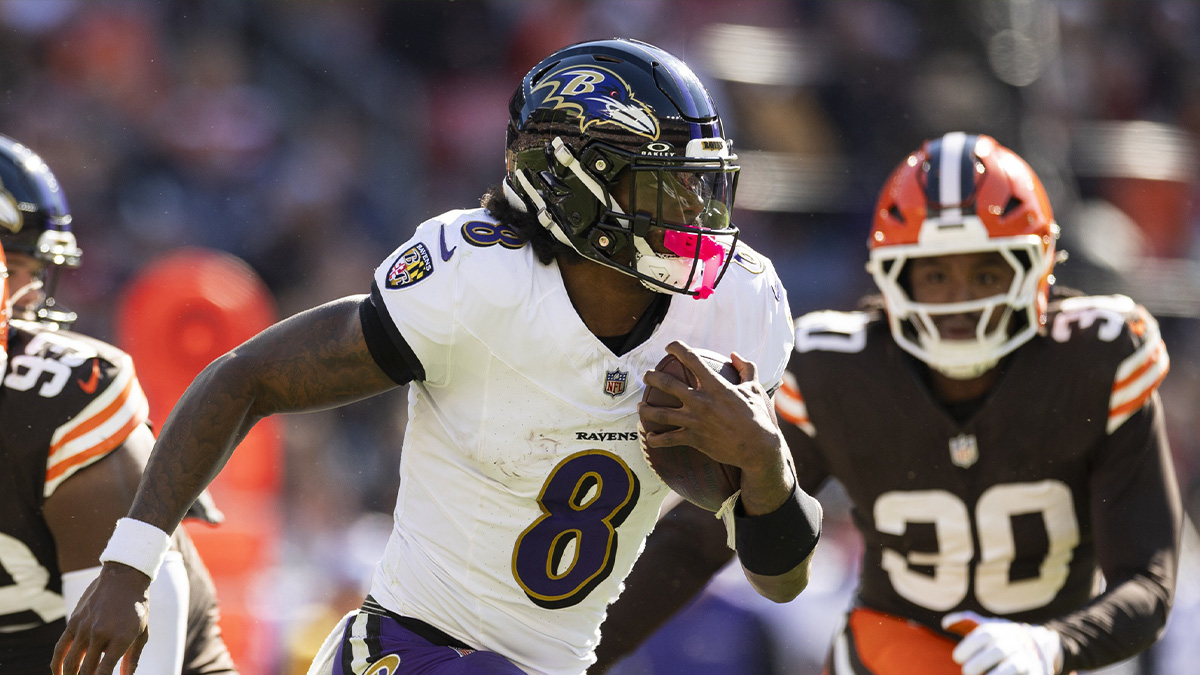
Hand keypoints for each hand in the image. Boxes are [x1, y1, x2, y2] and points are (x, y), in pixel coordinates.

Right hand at [53, 563, 151, 674]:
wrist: (124, 578)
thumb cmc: (137, 608)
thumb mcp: (141, 633)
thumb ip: (132, 659)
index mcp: (120, 638)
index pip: (103, 672)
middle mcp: (100, 634)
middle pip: (86, 671)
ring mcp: (84, 628)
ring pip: (71, 663)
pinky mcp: (73, 622)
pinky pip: (60, 648)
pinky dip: (56, 665)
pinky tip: (58, 674)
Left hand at [640, 341, 791, 514]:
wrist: (758, 448)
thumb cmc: (758, 417)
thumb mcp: (754, 388)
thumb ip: (746, 368)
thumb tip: (735, 355)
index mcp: (716, 386)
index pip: (692, 360)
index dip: (677, 349)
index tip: (669, 346)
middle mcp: (701, 401)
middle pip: (667, 384)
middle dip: (652, 377)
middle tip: (647, 375)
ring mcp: (695, 421)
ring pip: (660, 413)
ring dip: (646, 409)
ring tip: (640, 406)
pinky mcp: (694, 439)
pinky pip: (668, 439)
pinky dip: (656, 439)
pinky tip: (650, 438)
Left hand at [942, 611, 1061, 674]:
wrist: (1037, 647)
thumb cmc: (1001, 639)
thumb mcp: (987, 627)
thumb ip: (966, 622)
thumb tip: (946, 623)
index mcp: (1001, 630)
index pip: (985, 634)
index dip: (969, 646)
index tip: (957, 658)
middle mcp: (1015, 643)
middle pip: (998, 650)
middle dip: (979, 662)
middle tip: (967, 671)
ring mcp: (1026, 659)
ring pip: (1013, 666)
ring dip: (996, 674)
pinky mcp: (1034, 673)